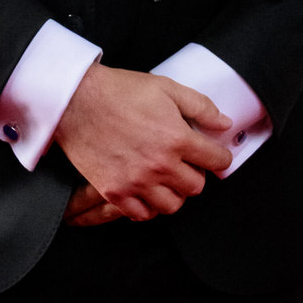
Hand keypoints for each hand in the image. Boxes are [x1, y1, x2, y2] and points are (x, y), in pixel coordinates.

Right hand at [53, 66, 232, 222]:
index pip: (216, 160)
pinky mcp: (114, 192)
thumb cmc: (120, 91)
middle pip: (196, 187)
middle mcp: (160, 165)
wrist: (77, 100)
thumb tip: (224, 123)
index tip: (216, 155)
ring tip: (167, 177)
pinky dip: (148, 206)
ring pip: (172, 205)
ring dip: (174, 192)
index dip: (220, 157)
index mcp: (177, 138)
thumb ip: (201, 106)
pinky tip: (147, 190)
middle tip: (187, 163)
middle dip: (196, 174)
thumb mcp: (167, 88)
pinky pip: (142, 214)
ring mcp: (136, 182)